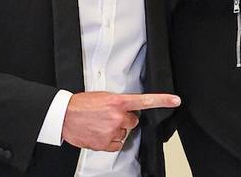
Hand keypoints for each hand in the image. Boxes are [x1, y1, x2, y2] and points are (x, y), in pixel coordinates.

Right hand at [62, 92, 180, 150]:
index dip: (163, 100)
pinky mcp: (106, 143)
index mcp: (118, 101)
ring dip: (115, 130)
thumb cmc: (82, 104)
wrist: (64, 115)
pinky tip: (99, 133)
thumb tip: (126, 109)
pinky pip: (116, 144)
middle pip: (132, 121)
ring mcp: (112, 130)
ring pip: (123, 134)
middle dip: (124, 120)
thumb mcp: (103, 97)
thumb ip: (119, 103)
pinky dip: (110, 141)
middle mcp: (117, 116)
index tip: (175, 101)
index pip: (145, 100)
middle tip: (109, 116)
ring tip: (100, 124)